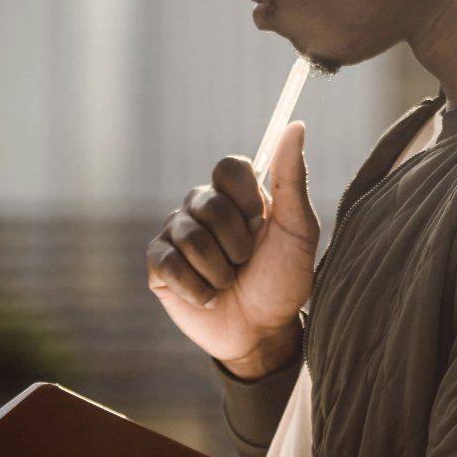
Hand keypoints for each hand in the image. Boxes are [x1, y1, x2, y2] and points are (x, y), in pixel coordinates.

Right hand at [146, 120, 320, 370]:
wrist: (263, 331)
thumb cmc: (284, 279)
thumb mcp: (298, 230)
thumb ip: (292, 178)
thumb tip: (296, 125)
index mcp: (236, 195)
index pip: (229, 167)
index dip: (245, 198)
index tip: (262, 222)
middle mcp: (202, 207)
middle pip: (209, 203)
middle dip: (237, 242)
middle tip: (247, 262)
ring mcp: (176, 234)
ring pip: (189, 236)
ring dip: (220, 270)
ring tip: (230, 283)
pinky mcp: (158, 266)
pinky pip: (168, 263)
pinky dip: (197, 288)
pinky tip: (210, 298)